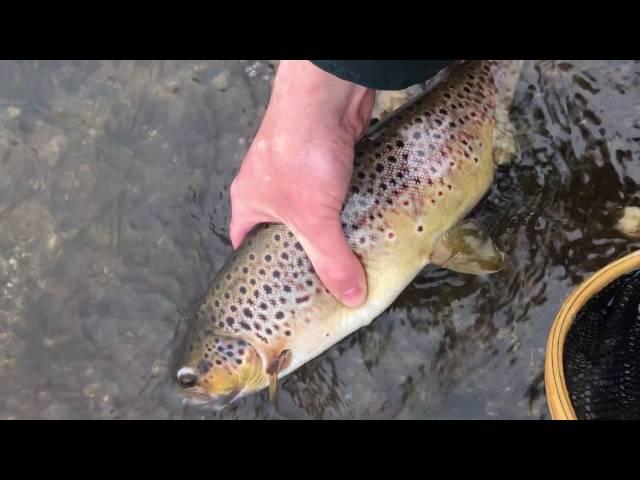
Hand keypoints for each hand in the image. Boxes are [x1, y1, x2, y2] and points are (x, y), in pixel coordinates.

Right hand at [229, 60, 374, 307]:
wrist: (327, 98)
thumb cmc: (300, 155)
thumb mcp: (313, 219)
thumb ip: (331, 259)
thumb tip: (351, 297)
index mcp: (249, 202)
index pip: (243, 243)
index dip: (258, 267)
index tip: (279, 286)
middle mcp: (269, 187)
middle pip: (282, 229)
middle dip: (302, 252)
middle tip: (321, 279)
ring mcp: (297, 171)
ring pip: (312, 210)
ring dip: (329, 228)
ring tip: (347, 256)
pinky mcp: (325, 160)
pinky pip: (333, 192)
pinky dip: (347, 207)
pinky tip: (363, 222)